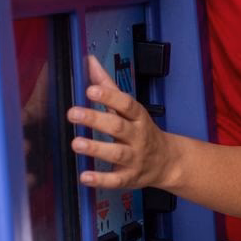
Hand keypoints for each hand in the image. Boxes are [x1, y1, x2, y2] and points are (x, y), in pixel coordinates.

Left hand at [67, 56, 169, 189]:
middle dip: (96, 120)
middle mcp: (137, 136)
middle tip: (73, 113)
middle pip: (118, 126)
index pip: (126, 104)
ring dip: (96, 148)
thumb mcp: (129, 107)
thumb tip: (89, 60)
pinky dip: (101, 179)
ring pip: (117, 153)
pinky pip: (115, 180)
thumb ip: (108, 85)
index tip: (91, 90)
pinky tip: (84, 177)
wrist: (167, 161)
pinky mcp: (129, 178)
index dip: (109, 96)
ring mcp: (134, 158)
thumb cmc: (141, 130)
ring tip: (76, 143)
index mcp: (138, 117)